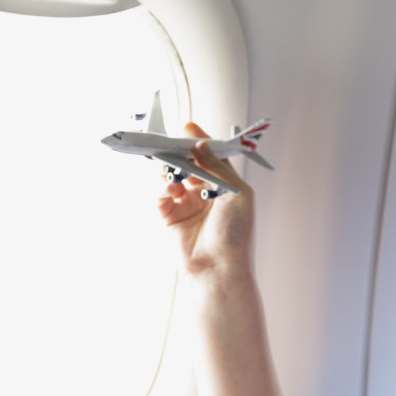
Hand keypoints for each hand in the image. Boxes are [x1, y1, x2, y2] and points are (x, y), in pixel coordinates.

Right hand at [155, 124, 254, 281]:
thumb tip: (200, 142)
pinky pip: (158, 195)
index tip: (188, 127)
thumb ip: (218, 167)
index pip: (208, 155)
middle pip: (185, 162)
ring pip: (169, 175)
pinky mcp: (168, 217)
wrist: (220, 269)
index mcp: (223, 185)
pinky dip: (161, 188)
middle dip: (178, 151)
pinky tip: (170, 189)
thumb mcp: (236, 194)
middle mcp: (202, 192)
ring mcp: (184, 203)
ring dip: (169, 169)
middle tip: (171, 142)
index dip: (198, 141)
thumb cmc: (236, 235)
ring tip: (173, 170)